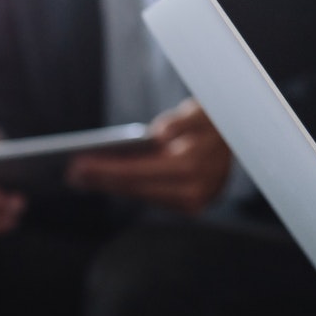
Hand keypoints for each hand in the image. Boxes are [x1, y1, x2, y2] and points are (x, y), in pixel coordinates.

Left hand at [66, 99, 232, 213]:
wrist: (243, 134)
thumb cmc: (212, 119)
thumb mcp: (197, 110)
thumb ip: (179, 122)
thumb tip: (158, 135)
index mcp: (194, 165)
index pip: (139, 171)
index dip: (106, 169)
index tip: (78, 165)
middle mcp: (197, 189)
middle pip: (137, 188)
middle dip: (103, 180)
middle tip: (72, 173)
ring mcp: (197, 201)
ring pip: (144, 195)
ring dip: (114, 186)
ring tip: (84, 176)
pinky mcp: (195, 204)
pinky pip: (156, 197)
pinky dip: (132, 188)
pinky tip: (109, 179)